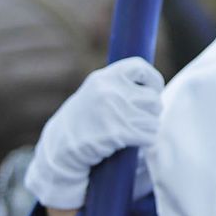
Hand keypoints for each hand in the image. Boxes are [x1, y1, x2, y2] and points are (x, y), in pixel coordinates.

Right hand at [26, 57, 163, 209]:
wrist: (61, 147)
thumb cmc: (83, 120)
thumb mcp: (95, 93)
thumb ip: (119, 86)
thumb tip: (154, 87)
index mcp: (104, 78)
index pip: (140, 67)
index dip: (153, 80)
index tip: (154, 90)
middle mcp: (109, 91)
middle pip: (153, 99)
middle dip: (151, 111)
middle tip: (140, 119)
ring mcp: (114, 112)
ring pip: (153, 120)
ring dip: (149, 128)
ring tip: (135, 131)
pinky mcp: (118, 133)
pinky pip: (149, 136)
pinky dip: (146, 140)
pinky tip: (135, 142)